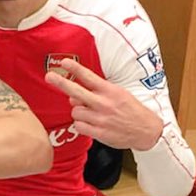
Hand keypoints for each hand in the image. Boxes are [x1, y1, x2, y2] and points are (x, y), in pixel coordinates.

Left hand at [45, 59, 161, 149]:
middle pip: (76, 92)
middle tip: (49, 76)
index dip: (75, 69)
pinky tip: (91, 124)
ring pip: (75, 111)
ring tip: (91, 114)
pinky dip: (81, 125)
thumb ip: (97, 93)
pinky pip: (79, 126)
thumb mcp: (119, 94)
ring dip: (79, 112)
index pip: (89, 77)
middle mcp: (104, 103)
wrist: (146, 130)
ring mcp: (100, 119)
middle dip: (61, 83)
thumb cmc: (131, 110)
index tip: (63, 62)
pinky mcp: (99, 132)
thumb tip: (73, 97)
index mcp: (110, 91)